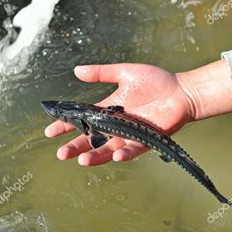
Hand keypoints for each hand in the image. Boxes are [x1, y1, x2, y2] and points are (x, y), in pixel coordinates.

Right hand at [44, 63, 197, 165]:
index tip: (50, 131)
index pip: (82, 120)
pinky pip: (134, 149)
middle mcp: (116, 125)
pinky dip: (125, 153)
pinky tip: (116, 157)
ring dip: (95, 155)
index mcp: (108, 110)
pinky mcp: (147, 140)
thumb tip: (76, 70)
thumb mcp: (124, 72)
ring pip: (109, 149)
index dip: (66, 126)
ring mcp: (130, 134)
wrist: (182, 90)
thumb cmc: (156, 81)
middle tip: (61, 154)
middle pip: (91, 139)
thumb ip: (101, 73)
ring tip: (81, 160)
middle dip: (76, 147)